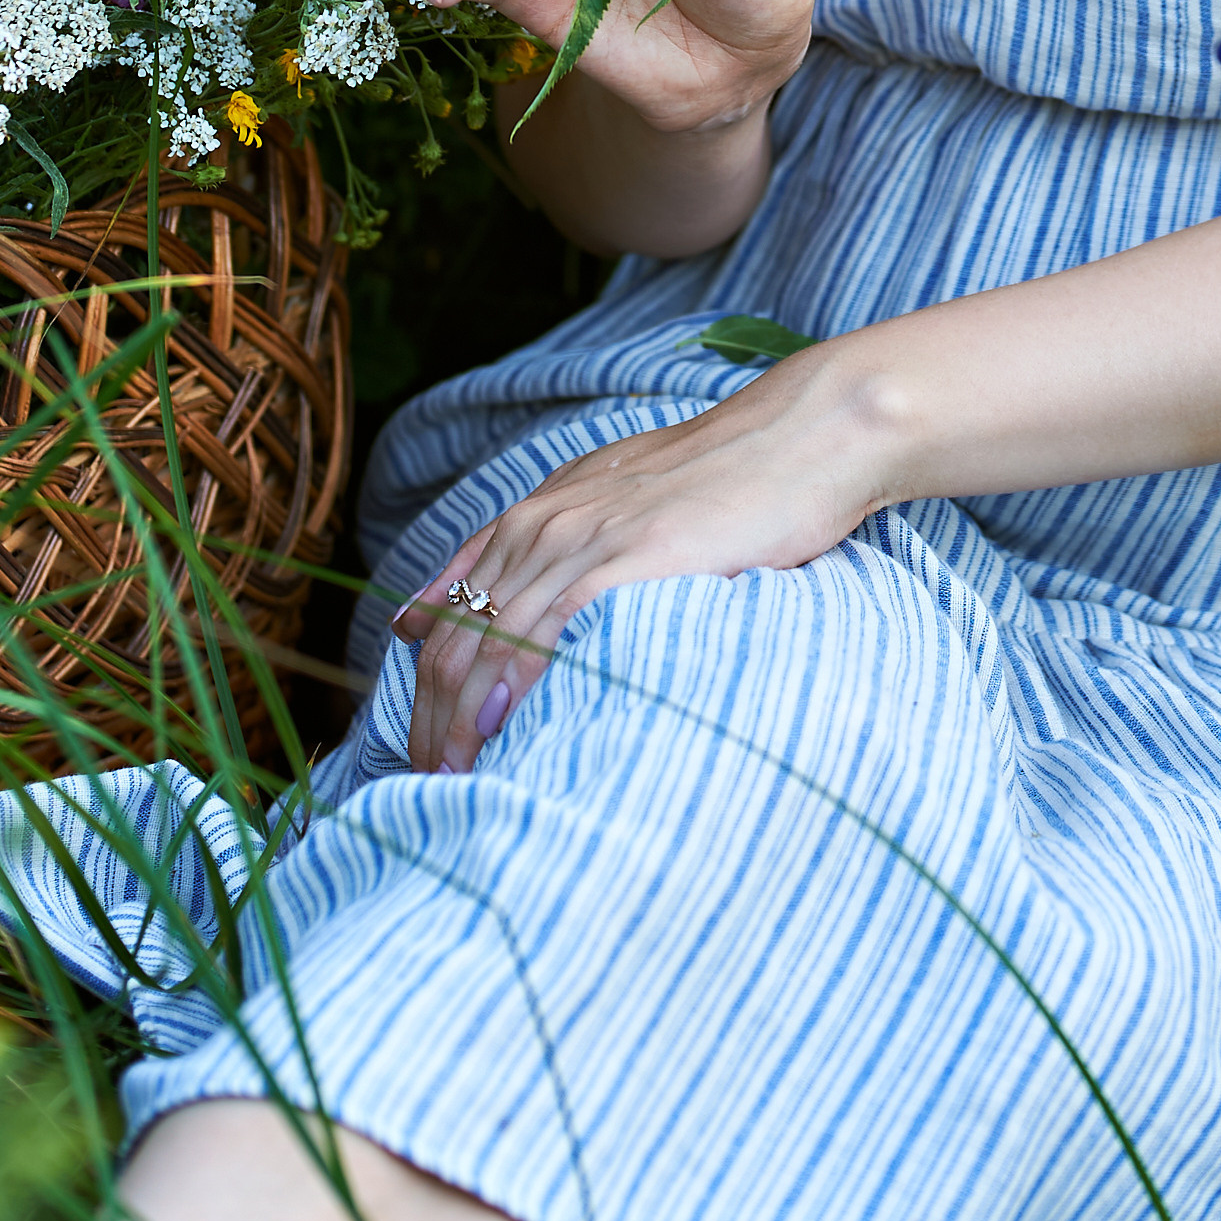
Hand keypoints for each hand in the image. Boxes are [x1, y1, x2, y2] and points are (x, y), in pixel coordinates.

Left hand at [390, 349, 883, 771]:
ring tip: (457, 781)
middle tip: (431, 782)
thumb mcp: (603, 499)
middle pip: (453, 638)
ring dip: (461, 721)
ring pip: (487, 642)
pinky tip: (501, 732)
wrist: (798, 439)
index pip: (444, 614)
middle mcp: (542, 526)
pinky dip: (513, 688)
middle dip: (431, 719)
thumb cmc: (714, 480)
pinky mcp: (629, 560)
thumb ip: (524, 547)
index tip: (425, 749)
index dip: (423, 690)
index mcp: (533, 515)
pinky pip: (547, 632)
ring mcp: (583, 541)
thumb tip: (424, 612)